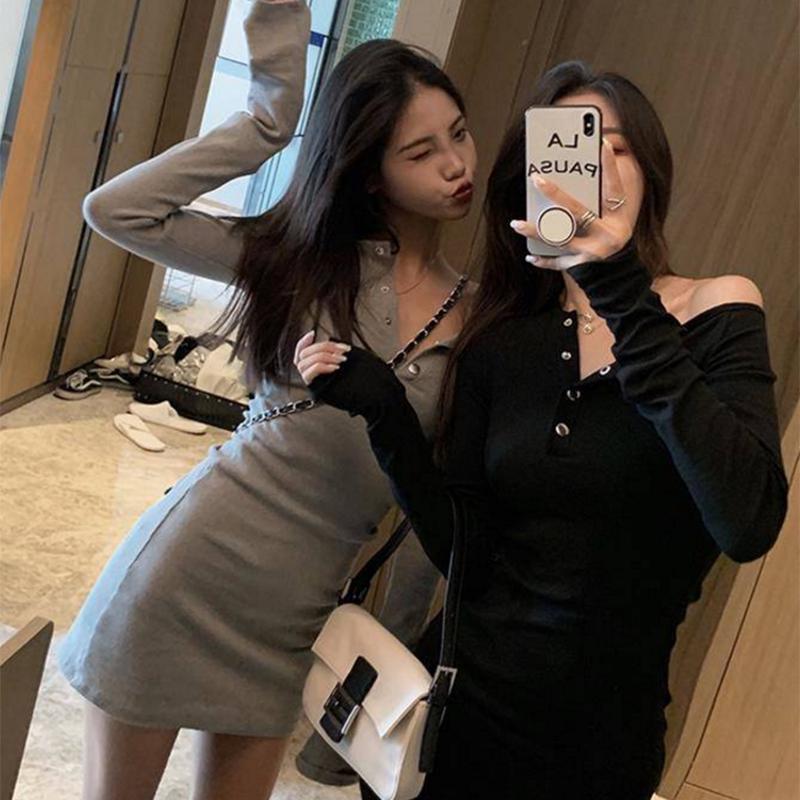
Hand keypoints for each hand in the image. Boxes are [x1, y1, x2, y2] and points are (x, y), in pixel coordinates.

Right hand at [295, 335, 406, 420]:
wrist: (375, 395)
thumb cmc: (366, 378)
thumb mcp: (351, 359)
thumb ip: (336, 351)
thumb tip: (328, 341)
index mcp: (318, 365)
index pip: (301, 352)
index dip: (304, 342)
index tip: (313, 333)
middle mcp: (312, 374)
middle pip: (304, 354)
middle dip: (323, 347)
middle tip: (343, 351)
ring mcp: (313, 381)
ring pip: (304, 362)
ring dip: (323, 356)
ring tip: (342, 360)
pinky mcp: (316, 389)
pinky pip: (309, 373)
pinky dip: (321, 366)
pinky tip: (336, 368)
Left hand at [510, 137, 635, 269]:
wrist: (619, 277)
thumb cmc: (611, 240)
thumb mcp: (614, 220)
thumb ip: (599, 202)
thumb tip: (576, 177)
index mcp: (618, 218)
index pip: (614, 188)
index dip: (609, 166)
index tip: (602, 143)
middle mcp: (607, 234)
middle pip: (578, 211)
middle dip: (556, 194)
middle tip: (537, 179)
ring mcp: (593, 252)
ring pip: (559, 238)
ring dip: (536, 231)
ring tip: (516, 223)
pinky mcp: (581, 267)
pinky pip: (558, 263)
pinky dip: (544, 260)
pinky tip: (529, 256)